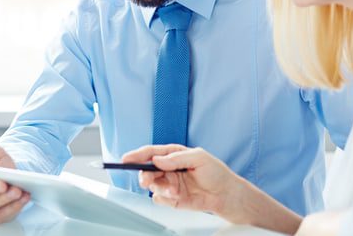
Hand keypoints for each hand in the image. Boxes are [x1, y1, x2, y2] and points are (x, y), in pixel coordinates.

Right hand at [121, 144, 242, 218]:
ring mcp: (169, 184)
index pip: (151, 153)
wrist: (226, 195)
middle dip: (145, 175)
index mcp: (173, 155)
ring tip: (175, 190)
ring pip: (153, 185)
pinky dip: (165, 199)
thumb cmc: (216, 173)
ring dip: (161, 188)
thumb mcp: (199, 158)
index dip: (137, 155)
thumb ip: (177, 158)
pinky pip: (159, 199)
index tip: (126, 159)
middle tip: (147, 180)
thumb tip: (157, 160)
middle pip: (147, 170)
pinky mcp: (172, 199)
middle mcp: (168, 168)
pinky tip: (177, 197)